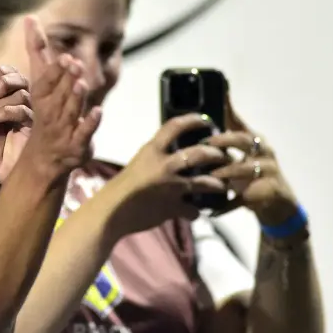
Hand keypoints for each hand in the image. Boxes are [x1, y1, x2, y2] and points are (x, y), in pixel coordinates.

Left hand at [0, 65, 32, 183]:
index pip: (7, 71)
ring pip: (22, 93)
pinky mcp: (35, 126)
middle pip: (19, 78)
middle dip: (2, 83)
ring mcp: (31, 112)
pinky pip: (24, 110)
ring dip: (1, 102)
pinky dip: (7, 111)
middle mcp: (22, 100)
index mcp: (7, 94)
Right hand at [18, 16, 101, 173]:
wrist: (45, 156)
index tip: (65, 58)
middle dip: (66, 81)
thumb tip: (30, 18)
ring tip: (82, 84)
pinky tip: (98, 111)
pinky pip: (83, 134)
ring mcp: (64, 129)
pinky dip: (90, 124)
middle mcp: (51, 112)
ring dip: (75, 98)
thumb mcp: (41, 81)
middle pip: (59, 96)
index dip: (55, 72)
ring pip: (69, 112)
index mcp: (41, 97)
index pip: (46, 83)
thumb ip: (38, 51)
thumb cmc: (46, 110)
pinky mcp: (77, 144)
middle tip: (75, 64)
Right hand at [103, 113, 227, 236]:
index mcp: (152, 150)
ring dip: (217, 183)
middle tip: (223, 156)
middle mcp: (164, 165)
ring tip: (222, 185)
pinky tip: (197, 212)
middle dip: (216, 154)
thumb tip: (174, 157)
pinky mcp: (173, 207)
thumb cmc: (121, 187)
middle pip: (200, 153)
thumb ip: (156, 158)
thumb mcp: (139, 163)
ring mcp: (171, 187)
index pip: (175, 126)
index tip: (206, 120)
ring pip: (205, 182)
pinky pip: (193, 210)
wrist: (110, 212)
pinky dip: (196, 212)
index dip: (193, 120)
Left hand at [206, 95, 298, 225]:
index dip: (228, 109)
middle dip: (225, 140)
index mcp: (255, 140)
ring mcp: (269, 171)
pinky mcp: (269, 191)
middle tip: (207, 143)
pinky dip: (229, 203)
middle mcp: (264, 152)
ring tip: (211, 175)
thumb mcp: (244, 155)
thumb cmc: (255, 174)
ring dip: (227, 172)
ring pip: (246, 168)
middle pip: (245, 140)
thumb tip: (202, 122)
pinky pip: (246, 197)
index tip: (218, 93)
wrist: (279, 204)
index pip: (240, 122)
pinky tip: (214, 209)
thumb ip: (226, 140)